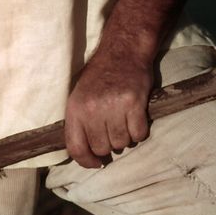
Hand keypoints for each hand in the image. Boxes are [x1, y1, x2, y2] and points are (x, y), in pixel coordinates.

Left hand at [64, 41, 153, 168]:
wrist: (123, 51)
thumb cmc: (99, 76)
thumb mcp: (79, 95)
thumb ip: (79, 122)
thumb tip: (85, 154)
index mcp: (75, 108)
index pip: (76, 148)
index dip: (87, 161)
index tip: (96, 163)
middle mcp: (92, 109)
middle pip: (102, 148)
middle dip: (109, 143)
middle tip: (113, 128)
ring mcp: (114, 106)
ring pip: (122, 143)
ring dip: (126, 136)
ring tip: (124, 119)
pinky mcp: (135, 104)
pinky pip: (140, 134)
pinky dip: (140, 130)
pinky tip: (136, 116)